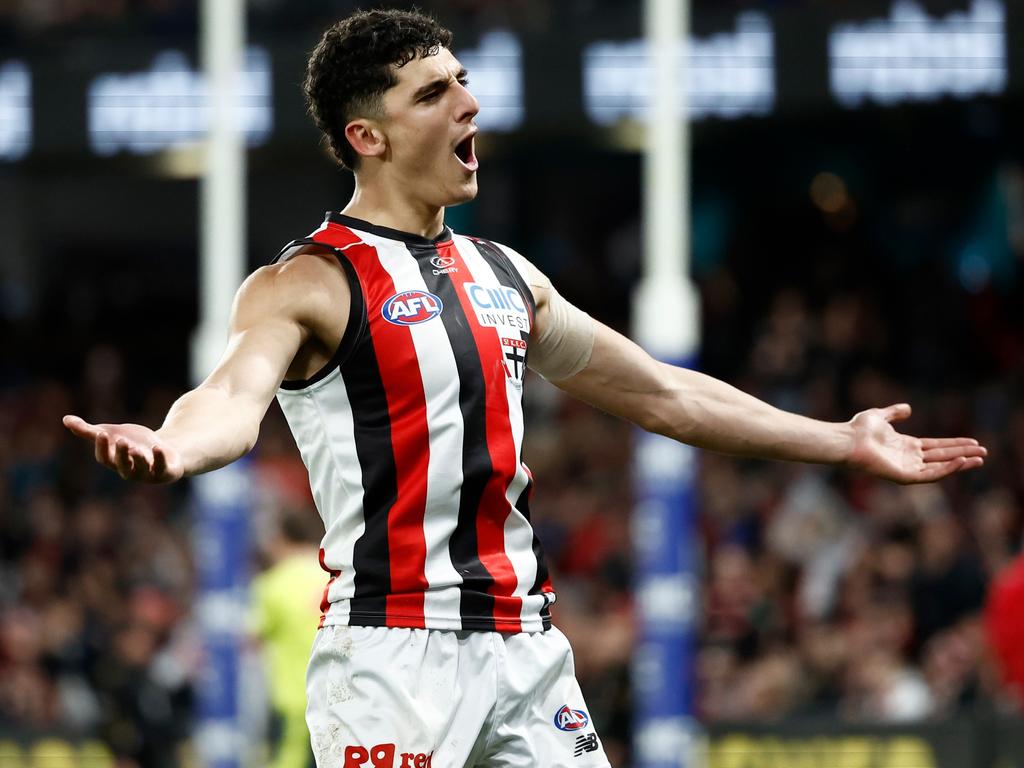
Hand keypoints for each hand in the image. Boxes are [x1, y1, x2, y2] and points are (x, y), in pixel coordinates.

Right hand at [63, 415, 184, 483]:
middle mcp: (129, 470)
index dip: (102, 447)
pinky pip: (162, 469)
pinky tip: (158, 448)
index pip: (105, 458)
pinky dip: (159, 459)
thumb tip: (65, 419)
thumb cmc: (133, 442)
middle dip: (121, 454)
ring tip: (136, 449)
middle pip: (122, 465)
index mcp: (115, 462)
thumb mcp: (113, 433)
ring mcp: (148, 473)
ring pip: (141, 470)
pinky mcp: (165, 472)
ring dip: (138, 459)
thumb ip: (89, 431)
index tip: (101, 433)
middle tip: (121, 441)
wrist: (164, 449)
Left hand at [847, 403, 985, 483]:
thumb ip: (894, 413)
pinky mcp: (904, 476)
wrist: (847, 440)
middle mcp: (908, 458)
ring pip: (940, 467)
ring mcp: (907, 468)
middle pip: (942, 456)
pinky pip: (930, 475)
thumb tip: (908, 408)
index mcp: (905, 446)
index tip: (973, 441)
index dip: (954, 444)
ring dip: (960, 463)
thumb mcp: (880, 416)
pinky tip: (960, 462)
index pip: (936, 446)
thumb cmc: (858, 429)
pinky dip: (946, 470)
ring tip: (979, 459)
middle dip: (963, 454)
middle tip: (984, 452)